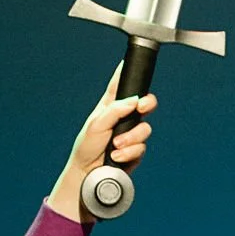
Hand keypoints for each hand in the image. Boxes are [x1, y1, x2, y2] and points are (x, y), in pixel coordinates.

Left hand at [48, 78, 157, 217]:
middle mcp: (123, 118)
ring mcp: (131, 134)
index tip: (130, 61)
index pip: (120, 84)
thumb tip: (134, 100)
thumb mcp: (96, 124)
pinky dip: (130, 152)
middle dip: (148, 104)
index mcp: (110, 106)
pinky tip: (117, 156)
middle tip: (142, 107)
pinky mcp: (135, 151)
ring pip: (146, 128)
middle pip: (145, 102)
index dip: (126, 72)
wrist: (87, 174)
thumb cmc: (86, 147)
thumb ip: (115, 110)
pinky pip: (142, 147)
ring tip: (116, 145)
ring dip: (131, 138)